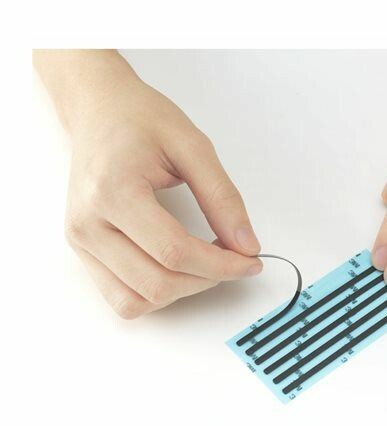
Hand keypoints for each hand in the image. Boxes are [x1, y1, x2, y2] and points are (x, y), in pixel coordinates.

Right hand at [35, 50, 262, 317]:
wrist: (99, 109)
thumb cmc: (141, 120)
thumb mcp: (194, 146)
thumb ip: (223, 198)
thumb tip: (247, 245)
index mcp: (114, 191)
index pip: (175, 252)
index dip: (222, 265)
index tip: (251, 261)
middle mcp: (88, 223)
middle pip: (158, 283)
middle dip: (208, 280)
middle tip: (234, 260)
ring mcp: (81, 241)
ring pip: (138, 301)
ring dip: (182, 292)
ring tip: (205, 263)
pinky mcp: (82, 250)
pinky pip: (122, 298)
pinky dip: (156, 294)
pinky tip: (178, 268)